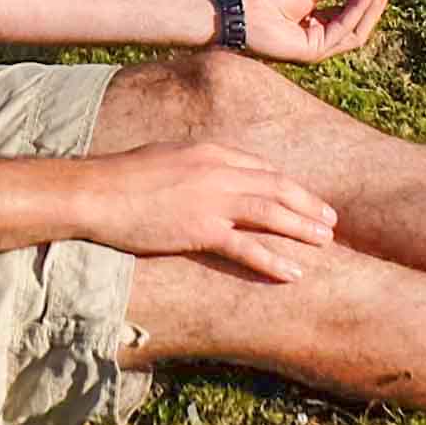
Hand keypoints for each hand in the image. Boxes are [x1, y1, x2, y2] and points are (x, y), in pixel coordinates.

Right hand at [73, 142, 336, 283]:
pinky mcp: (200, 228)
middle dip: (307, 203)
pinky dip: (274, 259)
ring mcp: (211, 200)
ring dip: (302, 227)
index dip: (286, 184)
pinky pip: (247, 246)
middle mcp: (217, 171)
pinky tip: (294, 272)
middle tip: (331, 220)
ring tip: (326, 241)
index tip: (304, 198)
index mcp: (209, 152)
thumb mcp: (164, 158)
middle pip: (275, 186)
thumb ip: (193, 166)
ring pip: (271, 212)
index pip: (260, 167)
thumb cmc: (121, 178)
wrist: (95, 193)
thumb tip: (203, 177)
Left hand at [232, 0, 395, 62]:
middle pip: (358, 23)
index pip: (350, 12)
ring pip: (356, 29)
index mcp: (315, 23)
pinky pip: (344, 30)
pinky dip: (358, 9)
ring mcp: (316, 47)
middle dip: (375, 0)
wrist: (237, 6)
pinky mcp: (313, 51)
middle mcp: (318, 37)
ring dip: (371, 4)